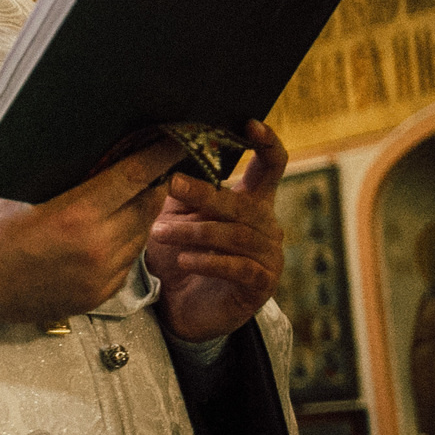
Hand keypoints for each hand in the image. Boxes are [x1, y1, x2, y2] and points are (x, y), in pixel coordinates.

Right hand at [0, 140, 187, 329]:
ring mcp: (101, 275)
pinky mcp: (99, 295)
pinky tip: (112, 231)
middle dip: (156, 183)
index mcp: (77, 214)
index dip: (160, 156)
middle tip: (157, 166)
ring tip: (133, 198)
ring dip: (141, 214)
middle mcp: (97, 246)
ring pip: (142, 235)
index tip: (174, 141)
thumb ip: (73, 180)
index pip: (136, 176)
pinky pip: (127, 262)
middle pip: (147, 206)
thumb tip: (110, 156)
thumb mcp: (27, 193)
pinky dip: (126, 243)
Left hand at [147, 120, 287, 341]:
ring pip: (236, 235)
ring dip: (196, 232)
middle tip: (172, 185)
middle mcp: (266, 225)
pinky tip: (186, 260)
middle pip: (242, 202)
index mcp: (252, 202)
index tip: (249, 124)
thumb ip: (181, 192)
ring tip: (163, 233)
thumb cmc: (182, 257)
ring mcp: (268, 256)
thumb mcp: (178, 218)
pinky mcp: (260, 285)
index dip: (267, 143)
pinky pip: (239, 267)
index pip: (272, 166)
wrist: (182, 309)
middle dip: (206, 194)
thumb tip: (165, 155)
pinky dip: (209, 261)